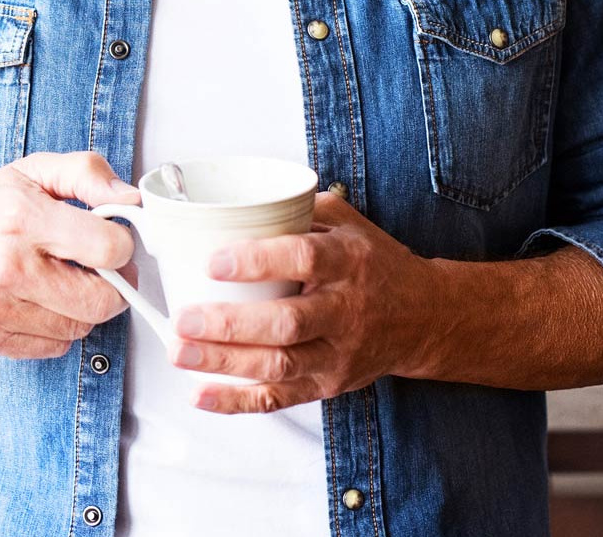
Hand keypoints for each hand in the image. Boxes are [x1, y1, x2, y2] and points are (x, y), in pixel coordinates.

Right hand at [0, 152, 140, 359]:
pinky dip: (58, 326)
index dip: (122, 244)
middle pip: (102, 301)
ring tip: (62, 279)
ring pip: (81, 328)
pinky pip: (55, 346)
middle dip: (112, 284)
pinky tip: (40, 300)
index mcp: (21, 217)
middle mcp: (6, 266)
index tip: (111, 238)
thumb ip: (86, 173)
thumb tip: (130, 199)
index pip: (108, 249)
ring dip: (83, 306)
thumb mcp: (33, 171)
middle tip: (97, 267)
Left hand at [170, 191, 442, 412]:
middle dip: (229, 325)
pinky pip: (280, 398)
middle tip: (183, 320)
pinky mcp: (328, 383)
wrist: (424, 316)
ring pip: (279, 365)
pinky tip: (200, 393)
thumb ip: (295, 209)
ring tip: (179, 352)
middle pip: (287, 324)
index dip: (256, 262)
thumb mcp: (345, 223)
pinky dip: (237, 401)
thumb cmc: (371, 263)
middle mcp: (346, 310)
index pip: (303, 259)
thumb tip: (231, 200)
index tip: (212, 262)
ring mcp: (338, 353)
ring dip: (224, 363)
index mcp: (347, 261)